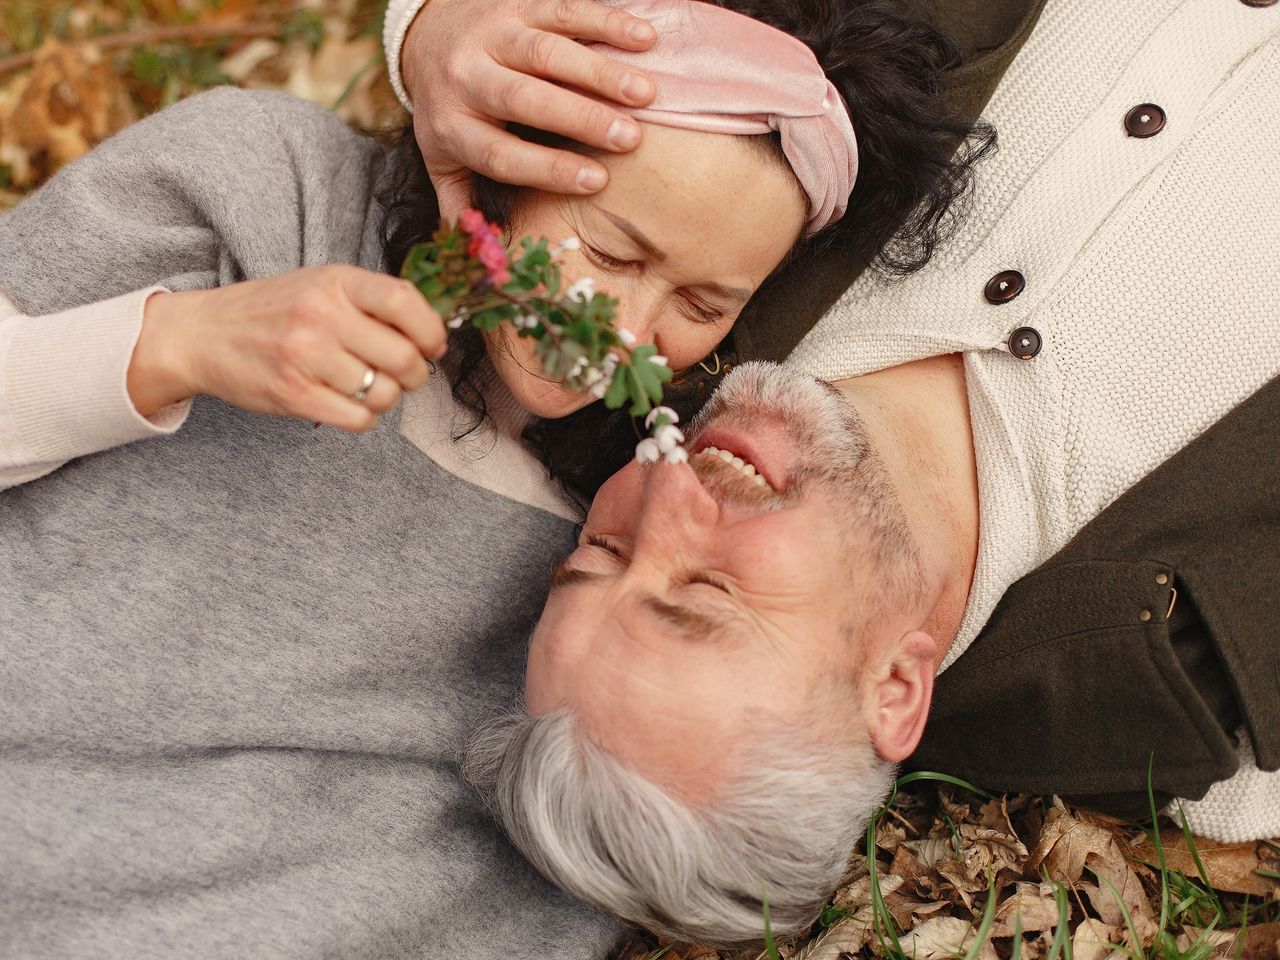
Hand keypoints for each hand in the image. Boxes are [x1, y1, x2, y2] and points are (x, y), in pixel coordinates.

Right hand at [128, 266, 446, 431]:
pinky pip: (359, 419)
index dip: (431, 330)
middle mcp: (320, 315)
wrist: (203, 334)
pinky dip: (365, 417)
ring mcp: (306, 357)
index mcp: (335, 281)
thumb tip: (434, 333)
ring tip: (369, 386)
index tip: (432, 345)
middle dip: (417, 374)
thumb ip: (372, 302)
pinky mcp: (294, 395)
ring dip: (388, 397)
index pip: (405, 301)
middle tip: (406, 374)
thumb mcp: (322, 285)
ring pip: (385, 393)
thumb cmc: (274, 311)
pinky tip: (351, 403)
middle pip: (403, 357)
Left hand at [401, 0, 658, 220]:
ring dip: (599, 71)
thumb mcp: (442, 159)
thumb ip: (460, 204)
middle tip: (630, 138)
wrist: (425, 35)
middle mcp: (466, 77)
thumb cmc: (450, 111)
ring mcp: (492, 35)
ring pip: (546, 51)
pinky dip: (606, 20)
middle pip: (524, 98)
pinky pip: (562, 8)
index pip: (500, 153)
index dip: (547, 167)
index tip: (596, 180)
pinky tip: (644, 38)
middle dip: (580, 118)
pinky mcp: (516, 2)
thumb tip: (482, 258)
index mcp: (452, 127)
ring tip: (646, 93)